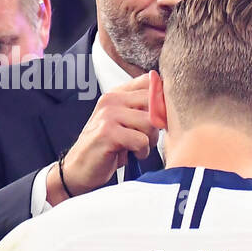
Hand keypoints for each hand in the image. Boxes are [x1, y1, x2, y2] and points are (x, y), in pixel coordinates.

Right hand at [47, 74, 157, 204]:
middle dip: (157, 124)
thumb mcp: (125, 122)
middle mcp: (111, 100)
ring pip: (150, 123)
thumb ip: (143, 109)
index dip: (162, 101)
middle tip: (146, 137)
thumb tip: (172, 103)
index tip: (158, 118)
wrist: (79, 168)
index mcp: (117, 94)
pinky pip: (141, 140)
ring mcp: (108, 115)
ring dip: (150, 140)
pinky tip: (131, 154)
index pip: (150, 81)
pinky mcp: (107, 133)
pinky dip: (141, 151)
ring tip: (137, 147)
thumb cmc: (108, 147)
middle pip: (154, 103)